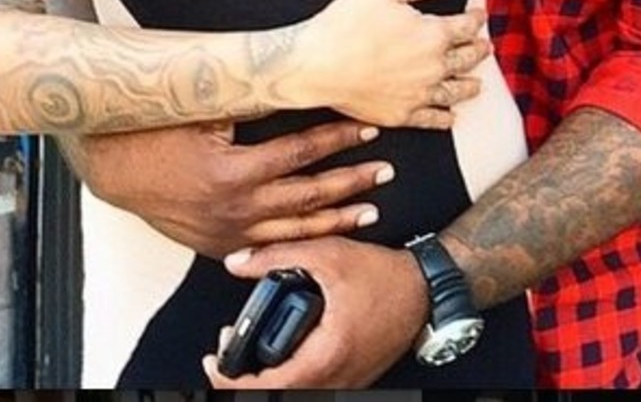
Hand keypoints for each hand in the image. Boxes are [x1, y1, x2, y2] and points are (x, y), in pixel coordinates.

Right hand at [60, 120, 391, 257]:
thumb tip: (302, 85)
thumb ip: (254, 104)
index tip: (367, 129)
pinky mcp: (218, 246)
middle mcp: (234, 210)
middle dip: (351, 183)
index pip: (301, 153)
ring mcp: (226, 234)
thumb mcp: (207, 108)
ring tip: (370, 209)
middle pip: (308, 197)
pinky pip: (270, 247)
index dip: (338, 140)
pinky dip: (302, 240)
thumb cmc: (157, 129)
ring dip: (335, 218)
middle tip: (384, 171)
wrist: (113, 165)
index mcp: (233, 173)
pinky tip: (324, 233)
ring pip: (294, 231)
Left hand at [202, 236, 427, 386]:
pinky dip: (289, 378)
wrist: (426, 288)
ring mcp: (345, 384)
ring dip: (266, 382)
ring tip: (251, 352)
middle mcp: (335, 381)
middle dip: (242, 381)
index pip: (264, 389)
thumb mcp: (327, 254)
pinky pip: (311, 389)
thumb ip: (278, 256)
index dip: (228, 380)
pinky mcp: (351, 380)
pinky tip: (282, 352)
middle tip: (229, 353)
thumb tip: (237, 262)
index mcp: (325, 357)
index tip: (214, 358)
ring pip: (293, 395)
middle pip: (275, 396)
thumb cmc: (383, 274)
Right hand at [286, 0, 490, 128]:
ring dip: (469, 85)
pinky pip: (432, 119)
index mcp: (434, 34)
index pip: (466, 26)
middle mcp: (433, 67)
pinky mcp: (400, 114)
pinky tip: (451, 117)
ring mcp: (418, 94)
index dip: (476, 19)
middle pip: (466, 59)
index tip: (479, 15)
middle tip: (484, 47)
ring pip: (455, 91)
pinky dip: (446, 118)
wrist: (314, 65)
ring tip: (477, 83)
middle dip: (478, 50)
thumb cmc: (346, 23)